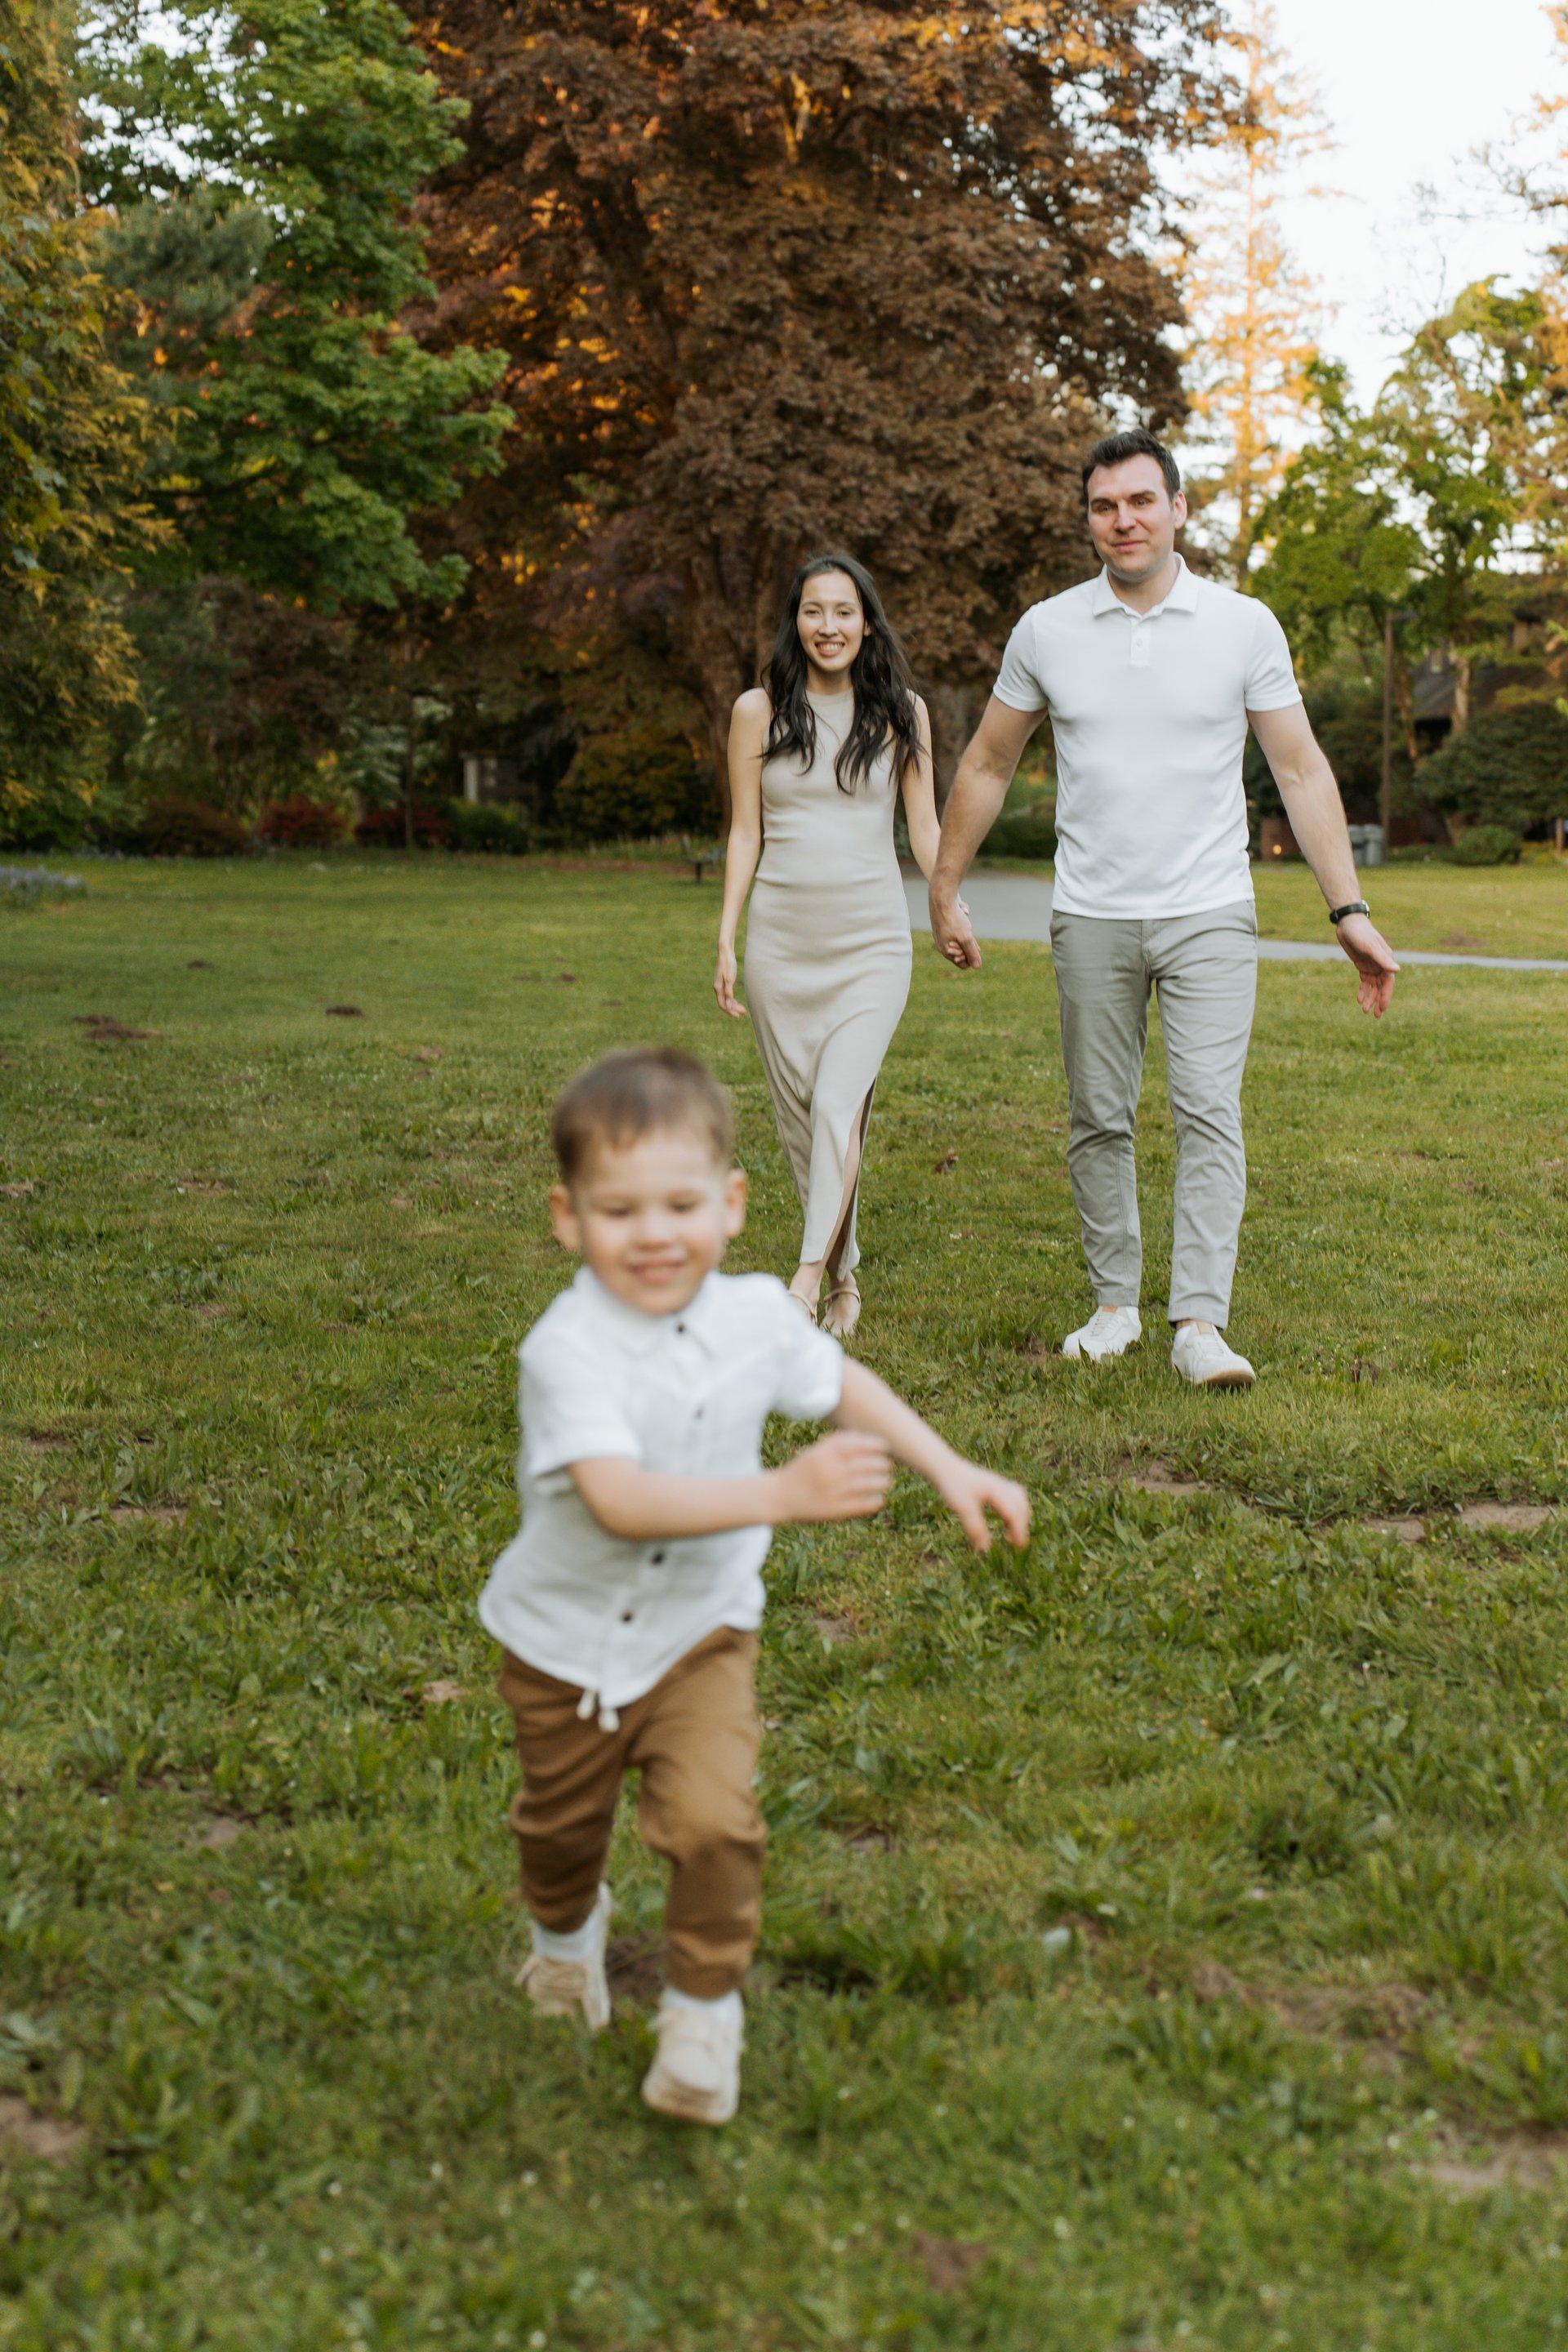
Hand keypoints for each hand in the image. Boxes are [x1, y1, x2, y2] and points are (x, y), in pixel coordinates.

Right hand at [713, 942, 745, 1019]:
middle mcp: (717, 987)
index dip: (730, 1011)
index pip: (722, 1004)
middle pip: (724, 1003)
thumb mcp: (729, 978)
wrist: (725, 952)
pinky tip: (737, 1001)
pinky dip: (732, 999)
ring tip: (742, 1009)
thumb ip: (728, 992)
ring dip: (733, 1005)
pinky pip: (726, 994)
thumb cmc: (728, 964)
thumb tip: (728, 1005)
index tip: (738, 1016)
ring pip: (725, 999)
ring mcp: (720, 985)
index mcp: (718, 987)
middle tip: (743, 1012)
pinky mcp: (723, 982)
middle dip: (733, 1009)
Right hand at [774, 1432, 893, 1523]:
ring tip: (884, 1482)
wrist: (779, 1497)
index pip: (864, 1444)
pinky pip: (869, 1503)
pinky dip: (877, 1499)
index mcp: (828, 1453)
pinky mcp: (839, 1510)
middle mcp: (834, 1470)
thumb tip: (870, 1440)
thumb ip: (840, 1442)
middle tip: (886, 1467)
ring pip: (875, 1483)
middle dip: (884, 1465)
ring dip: (884, 1482)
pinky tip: (876, 1497)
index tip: (884, 1449)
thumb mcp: (817, 1450)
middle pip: (873, 1464)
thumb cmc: (803, 1470)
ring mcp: (837, 1491)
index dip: (879, 1446)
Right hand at [930, 888, 980, 970]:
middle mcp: (941, 945)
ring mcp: (941, 936)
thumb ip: (972, 953)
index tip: (974, 946)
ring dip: (966, 935)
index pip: (963, 964)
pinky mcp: (943, 926)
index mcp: (945, 951)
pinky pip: (956, 930)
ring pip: (960, 941)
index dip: (972, 957)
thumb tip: (977, 967)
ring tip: (964, 925)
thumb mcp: (966, 938)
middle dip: (969, 945)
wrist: (942, 899)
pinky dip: (962, 925)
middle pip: (962, 953)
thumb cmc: (953, 919)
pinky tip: (960, 916)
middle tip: (970, 935)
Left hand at [934, 1456, 1031, 1552]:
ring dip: (1020, 1517)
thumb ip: (975, 1529)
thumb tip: (985, 1549)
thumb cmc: (953, 1487)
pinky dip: (1016, 1510)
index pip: (1014, 1513)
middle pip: (1021, 1506)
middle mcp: (1002, 1486)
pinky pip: (1015, 1497)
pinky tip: (1006, 1521)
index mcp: (996, 1491)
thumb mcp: (963, 1509)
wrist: (946, 1468)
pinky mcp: (997, 1485)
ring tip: (1011, 1534)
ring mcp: (1001, 1484)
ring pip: (1020, 1500)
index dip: (1018, 1530)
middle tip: (1015, 1545)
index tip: (1018, 1547)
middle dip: (1022, 1526)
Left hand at [1334, 913, 1398, 1017]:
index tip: (1382, 1008)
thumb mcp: (1370, 947)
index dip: (1386, 996)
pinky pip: (1365, 981)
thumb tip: (1397, 970)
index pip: (1388, 982)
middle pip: (1382, 986)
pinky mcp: (1362, 965)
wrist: (1348, 924)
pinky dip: (1363, 990)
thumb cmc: (1361, 934)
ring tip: (1365, 1011)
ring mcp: (1372, 965)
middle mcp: (1381, 964)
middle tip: (1376, 1015)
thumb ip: (1382, 959)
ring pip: (1373, 986)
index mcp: (1386, 960)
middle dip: (1379, 1000)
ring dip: (1370, 998)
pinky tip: (1359, 999)